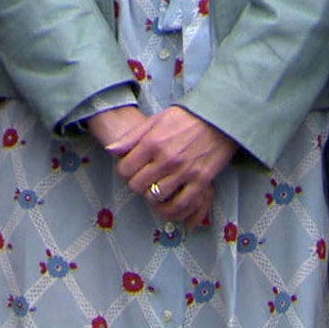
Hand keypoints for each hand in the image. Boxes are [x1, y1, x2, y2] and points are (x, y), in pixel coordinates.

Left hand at [111, 106, 235, 229]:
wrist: (218, 119)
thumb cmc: (186, 118)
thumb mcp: (156, 121)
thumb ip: (131, 137)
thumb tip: (110, 150)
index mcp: (153, 142)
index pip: (125, 169)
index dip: (124, 172)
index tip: (130, 170)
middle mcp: (166, 159)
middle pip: (137, 186)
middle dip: (136, 185)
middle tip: (143, 180)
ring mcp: (184, 172)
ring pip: (156, 198)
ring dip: (152, 197)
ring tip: (155, 190)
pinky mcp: (200, 181)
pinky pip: (181, 205)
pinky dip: (172, 209)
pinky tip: (170, 204)